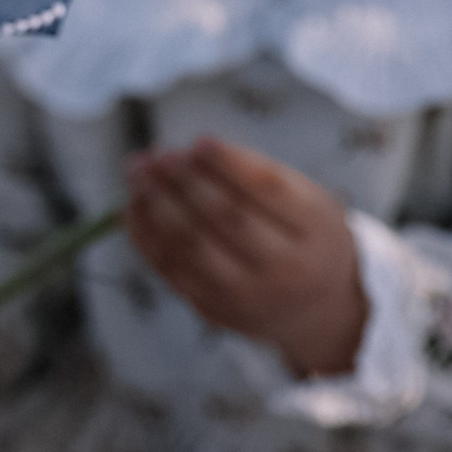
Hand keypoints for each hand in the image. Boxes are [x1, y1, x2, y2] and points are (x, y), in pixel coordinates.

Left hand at [125, 137, 367, 378]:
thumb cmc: (303, 236)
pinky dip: (146, 233)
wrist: (315, 309)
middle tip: (158, 154)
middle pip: (226, 218)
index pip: (269, 191)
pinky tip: (134, 204)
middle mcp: (286, 268)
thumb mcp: (307, 200)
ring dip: (156, 204)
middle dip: (186, 182)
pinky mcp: (213, 309)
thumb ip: (257, 173)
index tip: (200, 141)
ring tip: (138, 172)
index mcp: (317, 230)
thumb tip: (190, 150)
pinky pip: (170, 268)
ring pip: (190, 245)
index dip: (231, 164)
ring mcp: (247, 295)